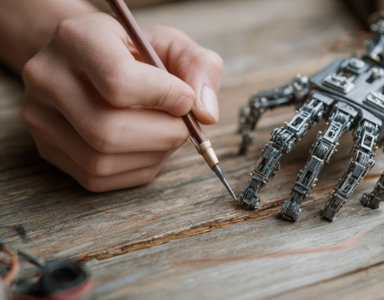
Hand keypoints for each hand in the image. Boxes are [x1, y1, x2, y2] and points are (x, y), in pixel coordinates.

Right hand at [21, 12, 222, 191]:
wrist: (89, 62)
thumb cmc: (134, 54)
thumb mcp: (171, 45)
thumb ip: (199, 68)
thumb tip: (206, 115)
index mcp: (77, 39)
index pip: (118, 81)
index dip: (164, 97)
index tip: (186, 99)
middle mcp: (48, 78)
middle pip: (108, 131)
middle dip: (161, 136)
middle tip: (182, 127)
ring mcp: (41, 118)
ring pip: (101, 160)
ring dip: (150, 156)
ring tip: (164, 135)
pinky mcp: (48, 149)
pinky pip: (98, 178)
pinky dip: (135, 169)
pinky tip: (146, 148)